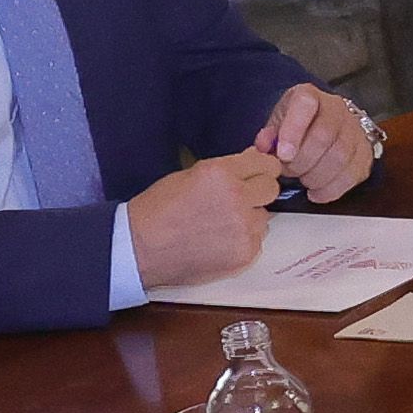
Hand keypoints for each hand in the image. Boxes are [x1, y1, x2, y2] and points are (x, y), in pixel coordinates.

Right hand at [122, 150, 277, 291]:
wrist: (141, 247)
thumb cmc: (159, 210)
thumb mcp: (188, 175)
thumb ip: (226, 168)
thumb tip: (254, 158)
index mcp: (221, 174)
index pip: (266, 164)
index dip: (262, 168)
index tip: (260, 172)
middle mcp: (237, 199)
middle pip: (272, 189)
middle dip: (258, 191)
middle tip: (238, 198)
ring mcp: (244, 229)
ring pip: (264, 217)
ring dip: (249, 218)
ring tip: (219, 224)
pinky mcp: (245, 254)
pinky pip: (257, 240)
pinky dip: (243, 240)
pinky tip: (218, 240)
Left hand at [256, 83, 376, 203]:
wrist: (323, 125)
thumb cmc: (297, 125)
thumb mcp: (277, 122)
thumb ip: (269, 134)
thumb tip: (264, 146)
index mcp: (310, 96)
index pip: (306, 105)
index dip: (294, 131)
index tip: (283, 155)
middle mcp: (337, 109)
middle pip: (324, 136)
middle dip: (302, 161)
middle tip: (289, 172)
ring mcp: (355, 130)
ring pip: (340, 157)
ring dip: (316, 177)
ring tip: (303, 180)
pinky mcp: (365, 153)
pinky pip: (352, 175)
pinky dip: (331, 189)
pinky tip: (316, 192)